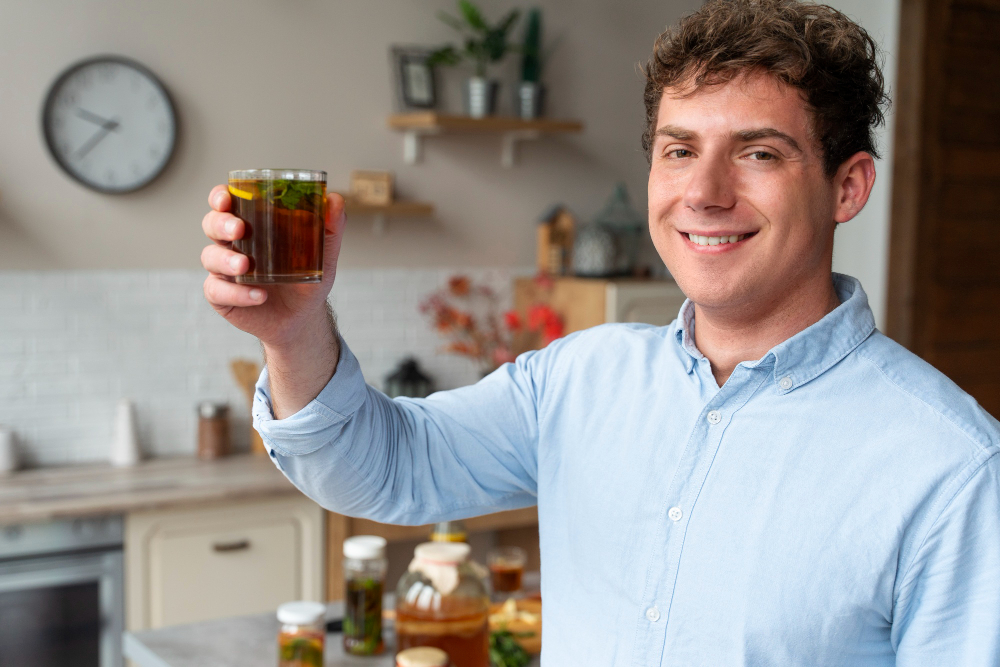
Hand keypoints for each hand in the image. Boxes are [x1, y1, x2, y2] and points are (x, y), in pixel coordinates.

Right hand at [200, 185, 345, 349]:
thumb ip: (330, 227)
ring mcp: (224, 271)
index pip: (226, 203)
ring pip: (210, 257)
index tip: (226, 199)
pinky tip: (259, 295)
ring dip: (226, 260)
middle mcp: (232, 244)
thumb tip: (335, 199)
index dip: (219, 197)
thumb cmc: (307, 278)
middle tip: (239, 230)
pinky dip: (238, 293)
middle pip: (211, 225)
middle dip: (220, 224)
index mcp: (251, 225)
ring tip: (245, 266)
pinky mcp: (223, 297)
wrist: (304, 317)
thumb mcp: (323, 253)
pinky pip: (218, 291)